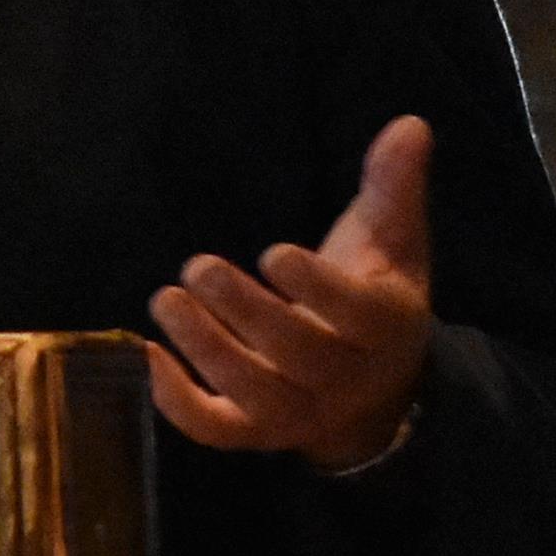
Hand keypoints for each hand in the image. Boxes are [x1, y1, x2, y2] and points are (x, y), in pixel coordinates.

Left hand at [146, 114, 433, 468]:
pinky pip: (218, 430)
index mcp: (382, 325)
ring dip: (206, 350)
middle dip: (244, 312)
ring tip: (166, 299)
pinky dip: (178, 403)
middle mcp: (343, 377)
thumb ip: (393, 183)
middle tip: (197, 266)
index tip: (273, 252)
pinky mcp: (257, 431)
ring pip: (255, 398)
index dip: (316, 290)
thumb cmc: (372, 294)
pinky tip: (146, 353)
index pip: (355, 314)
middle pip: (297, 354)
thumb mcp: (392, 238)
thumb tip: (410, 124)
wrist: (377, 389)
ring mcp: (299, 411)